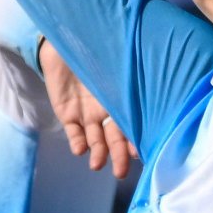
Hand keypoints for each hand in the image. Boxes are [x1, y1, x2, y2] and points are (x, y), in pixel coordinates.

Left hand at [40, 41, 136, 176]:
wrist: (63, 39)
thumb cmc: (95, 45)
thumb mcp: (114, 58)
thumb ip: (126, 72)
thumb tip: (150, 78)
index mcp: (120, 99)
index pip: (130, 125)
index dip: (134, 139)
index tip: (140, 152)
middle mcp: (105, 111)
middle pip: (114, 139)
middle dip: (118, 156)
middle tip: (121, 173)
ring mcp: (86, 114)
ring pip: (94, 140)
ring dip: (97, 153)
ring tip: (97, 164)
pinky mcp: (67, 114)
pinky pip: (73, 133)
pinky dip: (77, 142)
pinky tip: (79, 149)